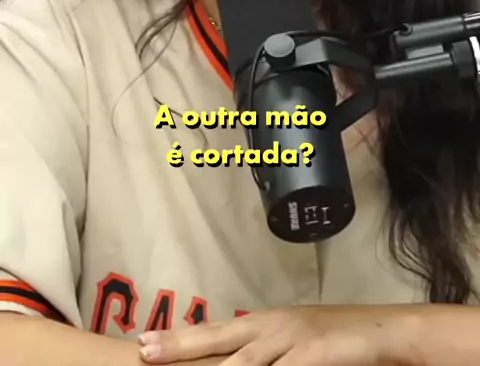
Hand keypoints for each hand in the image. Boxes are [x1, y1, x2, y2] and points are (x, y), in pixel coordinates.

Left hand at [138, 305, 416, 364]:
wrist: (382, 331)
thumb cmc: (337, 341)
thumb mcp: (295, 344)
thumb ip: (266, 353)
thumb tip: (235, 358)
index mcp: (264, 324)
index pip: (213, 333)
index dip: (179, 339)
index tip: (143, 342)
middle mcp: (271, 329)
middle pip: (217, 341)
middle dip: (179, 347)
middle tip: (144, 352)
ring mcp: (291, 341)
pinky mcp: (312, 356)